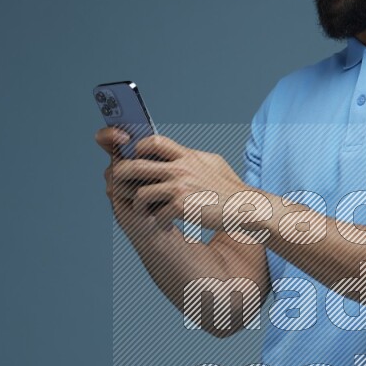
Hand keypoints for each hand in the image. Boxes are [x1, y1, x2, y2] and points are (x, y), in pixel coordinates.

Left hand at [95, 128, 245, 232]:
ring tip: (144, 212)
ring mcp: (180, 188)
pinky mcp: (182, 207)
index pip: (152, 142)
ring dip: (138, 206)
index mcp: (187, 156)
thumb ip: (192, 156)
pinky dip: (158, 222)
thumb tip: (177, 153)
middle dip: (122, 177)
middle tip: (120, 187)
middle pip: (136, 166)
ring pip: (141, 194)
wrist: (246, 208)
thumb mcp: (213, 163)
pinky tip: (164, 224)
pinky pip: (157, 215)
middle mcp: (181, 169)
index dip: (137, 149)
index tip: (133, 158)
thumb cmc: (231, 189)